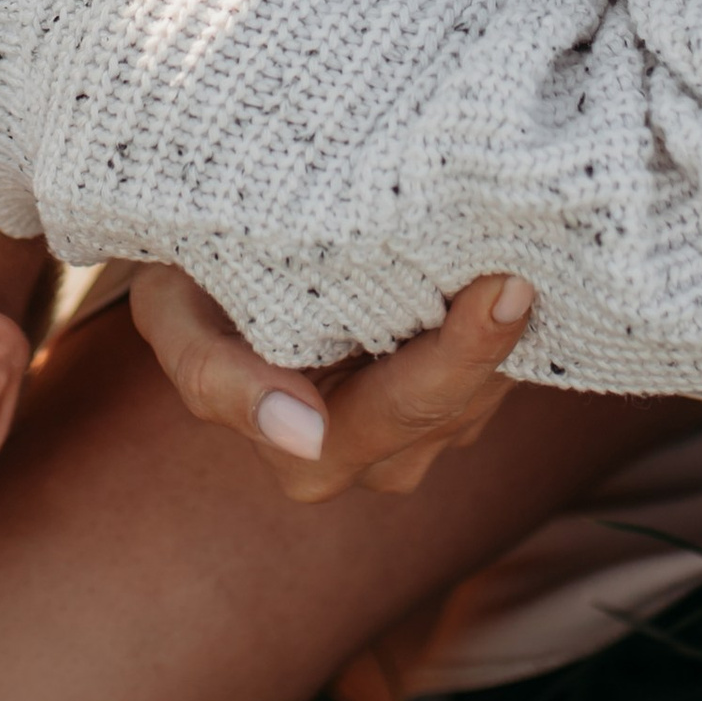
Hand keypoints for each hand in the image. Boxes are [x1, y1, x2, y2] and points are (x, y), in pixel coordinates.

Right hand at [127, 260, 537, 500]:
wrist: (212, 258)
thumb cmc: (189, 281)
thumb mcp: (172, 316)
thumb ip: (218, 379)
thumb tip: (301, 436)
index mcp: (311, 454)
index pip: (413, 405)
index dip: (468, 347)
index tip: (507, 283)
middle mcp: (375, 459)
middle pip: (466, 398)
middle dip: (498, 329)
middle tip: (529, 250)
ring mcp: (423, 435)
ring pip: (493, 384)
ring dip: (503, 322)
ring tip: (505, 242)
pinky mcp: (458, 400)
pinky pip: (501, 366)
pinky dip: (498, 320)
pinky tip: (491, 267)